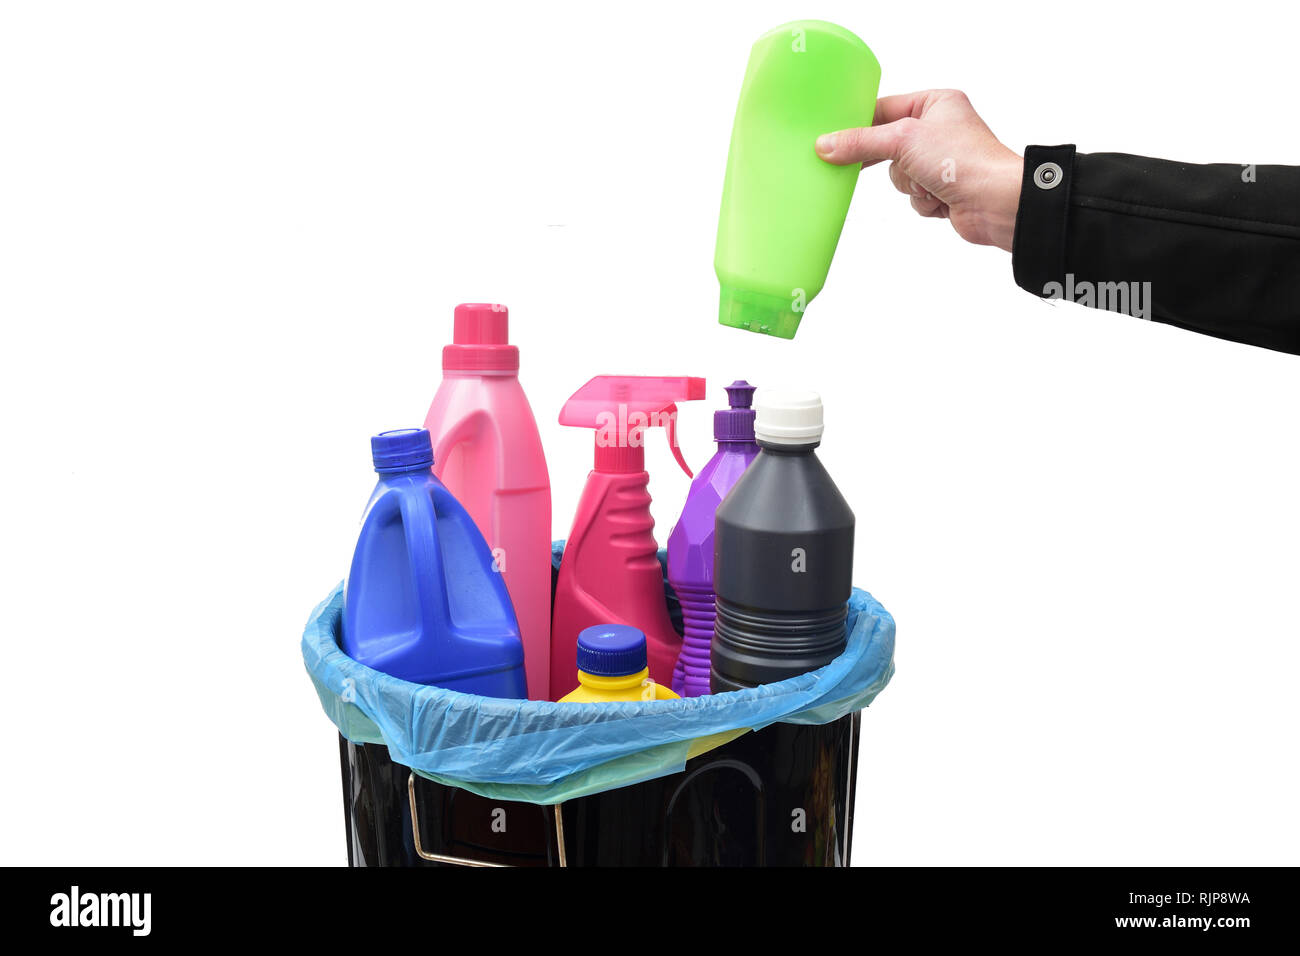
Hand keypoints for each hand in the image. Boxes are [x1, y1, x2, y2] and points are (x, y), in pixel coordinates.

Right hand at [816, 90, 1022, 251]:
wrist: (996, 203)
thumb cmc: (964, 160)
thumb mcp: (903, 140)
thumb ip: (861, 142)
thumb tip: (826, 145)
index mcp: (936, 103)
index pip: (884, 108)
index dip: (859, 124)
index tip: (832, 138)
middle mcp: (939, 129)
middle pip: (886, 145)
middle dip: (889, 161)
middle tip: (863, 166)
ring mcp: (940, 161)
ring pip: (897, 174)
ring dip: (909, 185)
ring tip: (930, 183)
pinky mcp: (942, 189)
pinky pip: (911, 195)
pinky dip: (921, 201)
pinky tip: (940, 199)